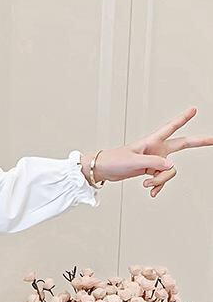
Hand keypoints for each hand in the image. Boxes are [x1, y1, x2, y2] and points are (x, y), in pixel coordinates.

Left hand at [88, 107, 212, 196]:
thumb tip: (171, 166)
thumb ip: (153, 163)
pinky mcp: (152, 170)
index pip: (171, 127)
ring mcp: (156, 160)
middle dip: (198, 142)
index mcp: (152, 141)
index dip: (183, 118)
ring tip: (146, 183)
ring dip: (160, 180)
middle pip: (182, 144)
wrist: (104, 170)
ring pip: (169, 171)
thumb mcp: (134, 161)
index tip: (194, 110)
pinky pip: (162, 179)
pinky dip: (157, 186)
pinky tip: (150, 191)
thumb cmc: (114, 160)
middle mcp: (157, 149)